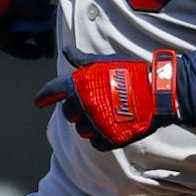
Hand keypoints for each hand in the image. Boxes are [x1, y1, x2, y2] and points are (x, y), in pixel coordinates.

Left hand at [36, 48, 180, 150]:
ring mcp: (95, 123)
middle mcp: (83, 105)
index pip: (52, 91)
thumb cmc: (131, 74)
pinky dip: (101, 137)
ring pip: (81, 130)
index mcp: (79, 85)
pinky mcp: (108, 138)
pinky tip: (112, 127)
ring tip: (105, 115)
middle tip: (91, 104)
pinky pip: (96, 143)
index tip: (38, 102)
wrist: (156, 93)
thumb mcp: (105, 62)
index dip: (43, 96)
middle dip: (75, 110)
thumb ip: (83, 61)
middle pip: (67, 113)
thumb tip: (67, 52)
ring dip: (89, 124)